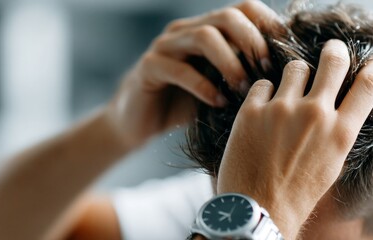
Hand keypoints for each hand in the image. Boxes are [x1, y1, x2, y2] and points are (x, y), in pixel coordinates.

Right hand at [105, 0, 279, 148]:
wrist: (140, 120)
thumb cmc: (185, 104)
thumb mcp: (219, 87)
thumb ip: (243, 76)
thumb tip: (286, 78)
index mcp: (207, 30)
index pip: (244, 8)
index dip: (268, 24)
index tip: (285, 51)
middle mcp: (186, 31)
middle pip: (227, 16)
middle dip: (252, 41)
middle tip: (267, 71)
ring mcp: (166, 46)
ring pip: (204, 36)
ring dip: (230, 63)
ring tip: (243, 89)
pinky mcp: (149, 67)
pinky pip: (180, 69)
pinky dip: (203, 86)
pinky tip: (217, 103)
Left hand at [216, 40, 372, 238]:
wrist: (257, 206)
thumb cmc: (296, 190)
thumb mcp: (330, 162)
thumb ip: (337, 129)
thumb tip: (339, 101)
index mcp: (340, 131)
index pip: (367, 85)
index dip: (370, 68)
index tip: (366, 62)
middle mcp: (314, 114)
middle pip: (333, 61)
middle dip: (333, 51)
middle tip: (330, 50)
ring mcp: (280, 110)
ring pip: (295, 67)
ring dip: (294, 77)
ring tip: (287, 96)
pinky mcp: (251, 110)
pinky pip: (262, 84)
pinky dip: (264, 94)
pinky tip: (261, 112)